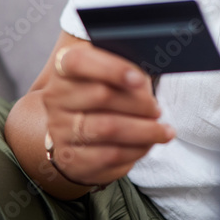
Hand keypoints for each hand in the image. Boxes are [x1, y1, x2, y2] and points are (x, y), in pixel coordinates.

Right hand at [41, 41, 174, 187]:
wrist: (78, 126)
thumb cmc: (103, 89)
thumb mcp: (112, 69)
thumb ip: (124, 67)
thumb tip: (144, 79)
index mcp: (63, 65)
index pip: (79, 61)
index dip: (112, 68)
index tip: (139, 79)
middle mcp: (56, 96)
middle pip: (101, 96)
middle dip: (139, 103)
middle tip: (157, 109)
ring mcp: (59, 128)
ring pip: (108, 129)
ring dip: (143, 131)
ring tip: (163, 131)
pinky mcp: (70, 157)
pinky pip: (108, 156)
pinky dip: (135, 150)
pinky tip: (147, 145)